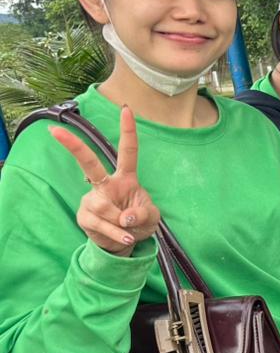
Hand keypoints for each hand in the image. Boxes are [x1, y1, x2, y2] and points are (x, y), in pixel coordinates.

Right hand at [50, 105, 161, 255]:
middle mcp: (106, 184)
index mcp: (126, 178)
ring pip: (103, 206)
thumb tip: (126, 216)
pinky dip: (115, 233)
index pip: (128, 151)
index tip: (126, 109)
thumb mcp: (152, 217)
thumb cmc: (138, 221)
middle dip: (74, 147)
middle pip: (89, 163)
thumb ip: (144, 213)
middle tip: (55, 131)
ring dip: (120, 222)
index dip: (128, 131)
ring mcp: (93, 199)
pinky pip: (100, 224)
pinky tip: (124, 237)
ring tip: (128, 228)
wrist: (124, 243)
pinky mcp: (85, 215)